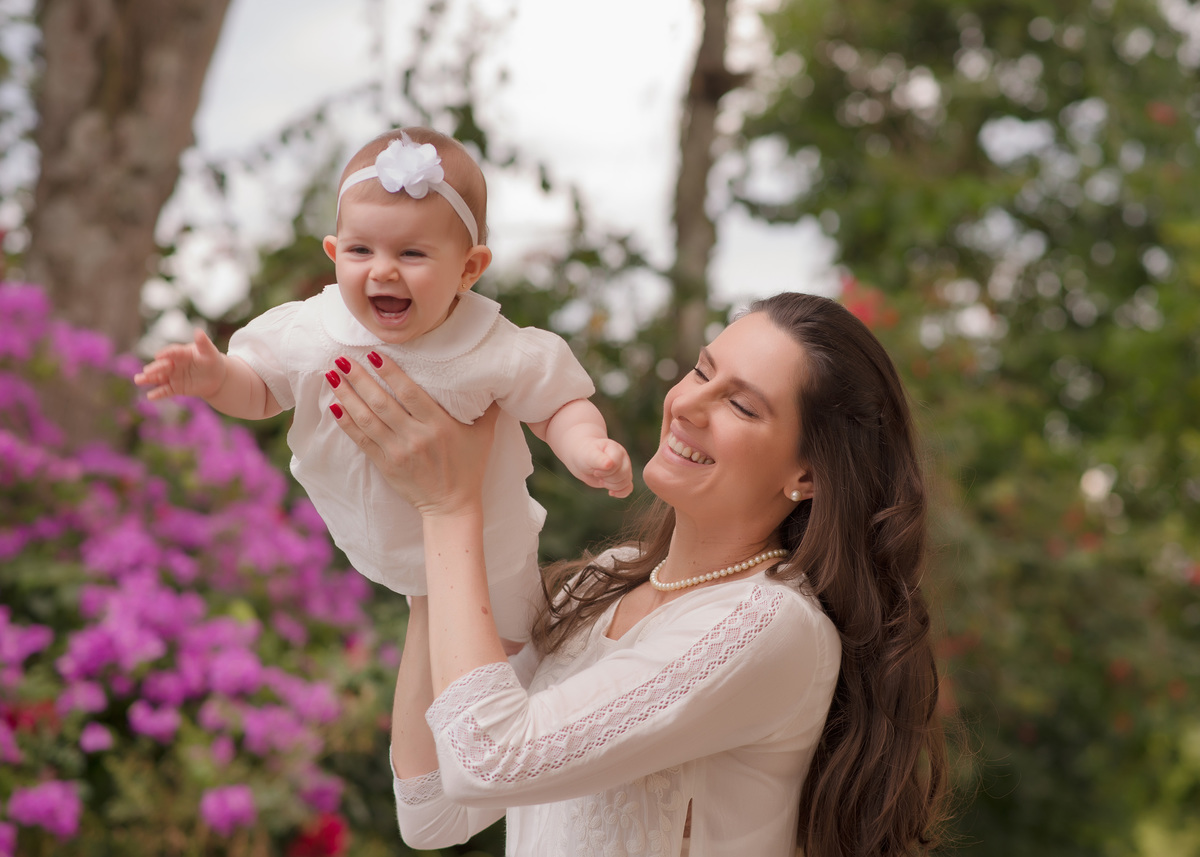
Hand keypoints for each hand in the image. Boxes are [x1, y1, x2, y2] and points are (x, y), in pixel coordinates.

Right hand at [134, 329, 226, 400]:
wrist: (216, 377)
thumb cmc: (212, 360)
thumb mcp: (210, 352)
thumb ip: (203, 343)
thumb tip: (199, 331)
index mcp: (181, 353)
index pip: (172, 352)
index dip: (166, 354)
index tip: (158, 355)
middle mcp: (174, 364)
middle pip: (162, 366)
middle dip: (154, 368)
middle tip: (147, 371)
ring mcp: (173, 376)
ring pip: (159, 377)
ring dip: (148, 379)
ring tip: (138, 380)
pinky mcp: (175, 387)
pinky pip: (166, 390)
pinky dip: (158, 393)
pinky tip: (150, 396)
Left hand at [327, 352, 498, 517]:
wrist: (452, 507)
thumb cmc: (470, 468)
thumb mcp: (484, 436)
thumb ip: (489, 408)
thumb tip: (497, 381)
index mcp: (439, 426)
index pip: (410, 393)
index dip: (391, 373)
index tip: (375, 354)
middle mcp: (416, 437)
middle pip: (382, 403)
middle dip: (360, 379)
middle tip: (343, 358)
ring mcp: (397, 452)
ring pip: (367, 419)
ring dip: (347, 396)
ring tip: (333, 375)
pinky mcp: (385, 465)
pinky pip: (361, 440)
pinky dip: (346, 423)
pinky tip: (335, 406)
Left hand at [573, 437, 633, 498]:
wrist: (582, 459)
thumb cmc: (585, 454)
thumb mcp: (589, 456)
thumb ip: (599, 459)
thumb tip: (610, 464)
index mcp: (617, 450)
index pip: (617, 465)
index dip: (605, 471)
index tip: (595, 470)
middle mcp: (623, 459)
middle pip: (623, 475)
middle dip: (608, 479)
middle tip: (596, 474)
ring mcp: (624, 469)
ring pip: (626, 483)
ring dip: (611, 486)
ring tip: (601, 479)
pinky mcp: (621, 479)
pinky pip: (628, 488)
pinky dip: (621, 493)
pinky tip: (611, 493)